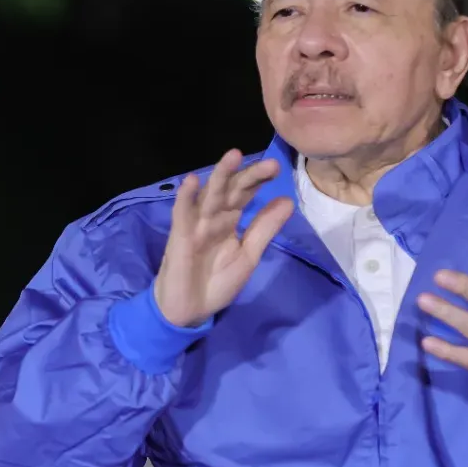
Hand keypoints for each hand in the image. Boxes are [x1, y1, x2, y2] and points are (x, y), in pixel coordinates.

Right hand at [153, 150, 295, 327]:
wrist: (190, 310)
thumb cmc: (216, 283)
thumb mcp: (248, 255)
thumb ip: (264, 229)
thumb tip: (288, 200)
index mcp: (230, 220)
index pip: (245, 193)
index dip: (259, 180)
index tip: (276, 169)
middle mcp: (213, 217)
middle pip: (231, 190)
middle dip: (248, 175)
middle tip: (270, 165)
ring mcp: (195, 224)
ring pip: (209, 196)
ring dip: (219, 176)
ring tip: (233, 156)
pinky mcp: (180, 237)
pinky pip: (182, 214)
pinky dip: (185, 198)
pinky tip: (192, 181)